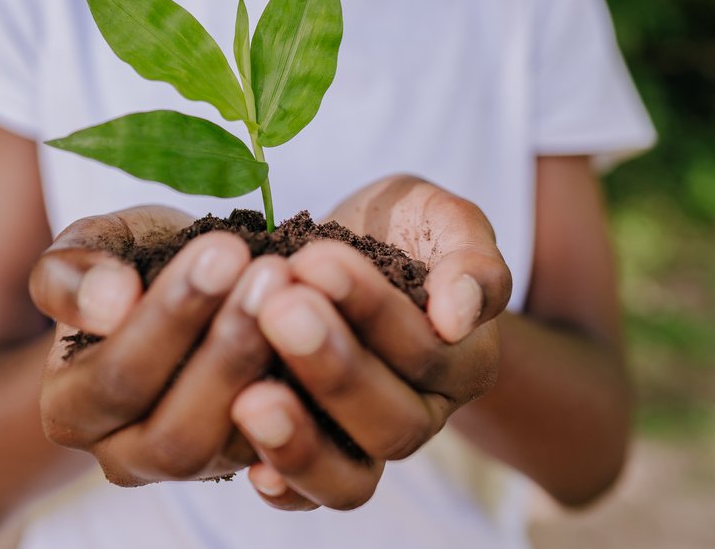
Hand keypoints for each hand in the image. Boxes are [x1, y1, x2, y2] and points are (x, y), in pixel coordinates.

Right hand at [29, 207, 290, 483]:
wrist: (194, 283)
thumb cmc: (134, 262)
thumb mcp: (94, 245)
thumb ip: (74, 271)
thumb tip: (111, 304)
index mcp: (72, 408)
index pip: (117, 379)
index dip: (170, 318)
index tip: (223, 251)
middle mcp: (128, 455)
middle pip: (175, 434)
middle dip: (228, 350)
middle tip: (271, 273)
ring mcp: (199, 466)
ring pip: (235, 448)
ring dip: (272, 369)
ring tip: (299, 296)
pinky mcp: (258, 461)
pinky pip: (290, 454)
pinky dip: (314, 398)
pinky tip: (335, 334)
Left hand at [230, 176, 511, 509]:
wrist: (350, 246)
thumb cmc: (398, 226)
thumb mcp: (438, 216)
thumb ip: (468, 257)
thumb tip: (458, 315)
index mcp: (465, 359)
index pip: (427, 351)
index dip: (372, 310)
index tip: (315, 259)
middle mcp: (423, 413)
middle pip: (394, 422)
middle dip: (333, 368)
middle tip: (278, 310)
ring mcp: (367, 443)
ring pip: (353, 476)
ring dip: (301, 439)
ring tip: (250, 397)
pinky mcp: (317, 454)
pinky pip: (308, 498)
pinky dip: (283, 486)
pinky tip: (246, 463)